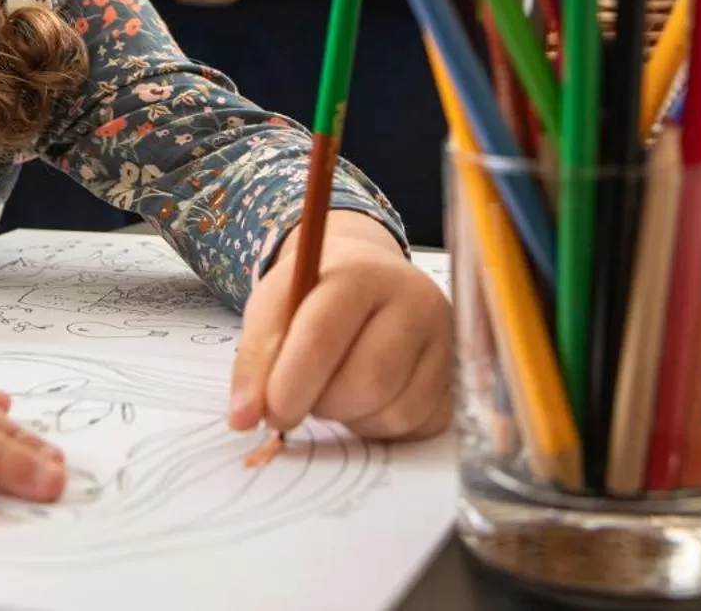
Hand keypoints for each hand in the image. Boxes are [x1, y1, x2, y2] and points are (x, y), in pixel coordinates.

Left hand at [227, 211, 451, 440]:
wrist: (369, 278)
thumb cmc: (315, 295)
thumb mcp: (275, 305)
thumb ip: (256, 358)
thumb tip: (244, 418)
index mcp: (361, 273)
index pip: (325, 335)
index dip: (290, 383)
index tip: (268, 414)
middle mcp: (415, 300)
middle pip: (369, 380)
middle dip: (323, 405)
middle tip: (301, 401)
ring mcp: (445, 339)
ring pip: (395, 411)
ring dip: (351, 418)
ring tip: (336, 391)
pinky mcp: (456, 376)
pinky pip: (417, 426)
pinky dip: (381, 427)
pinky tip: (367, 401)